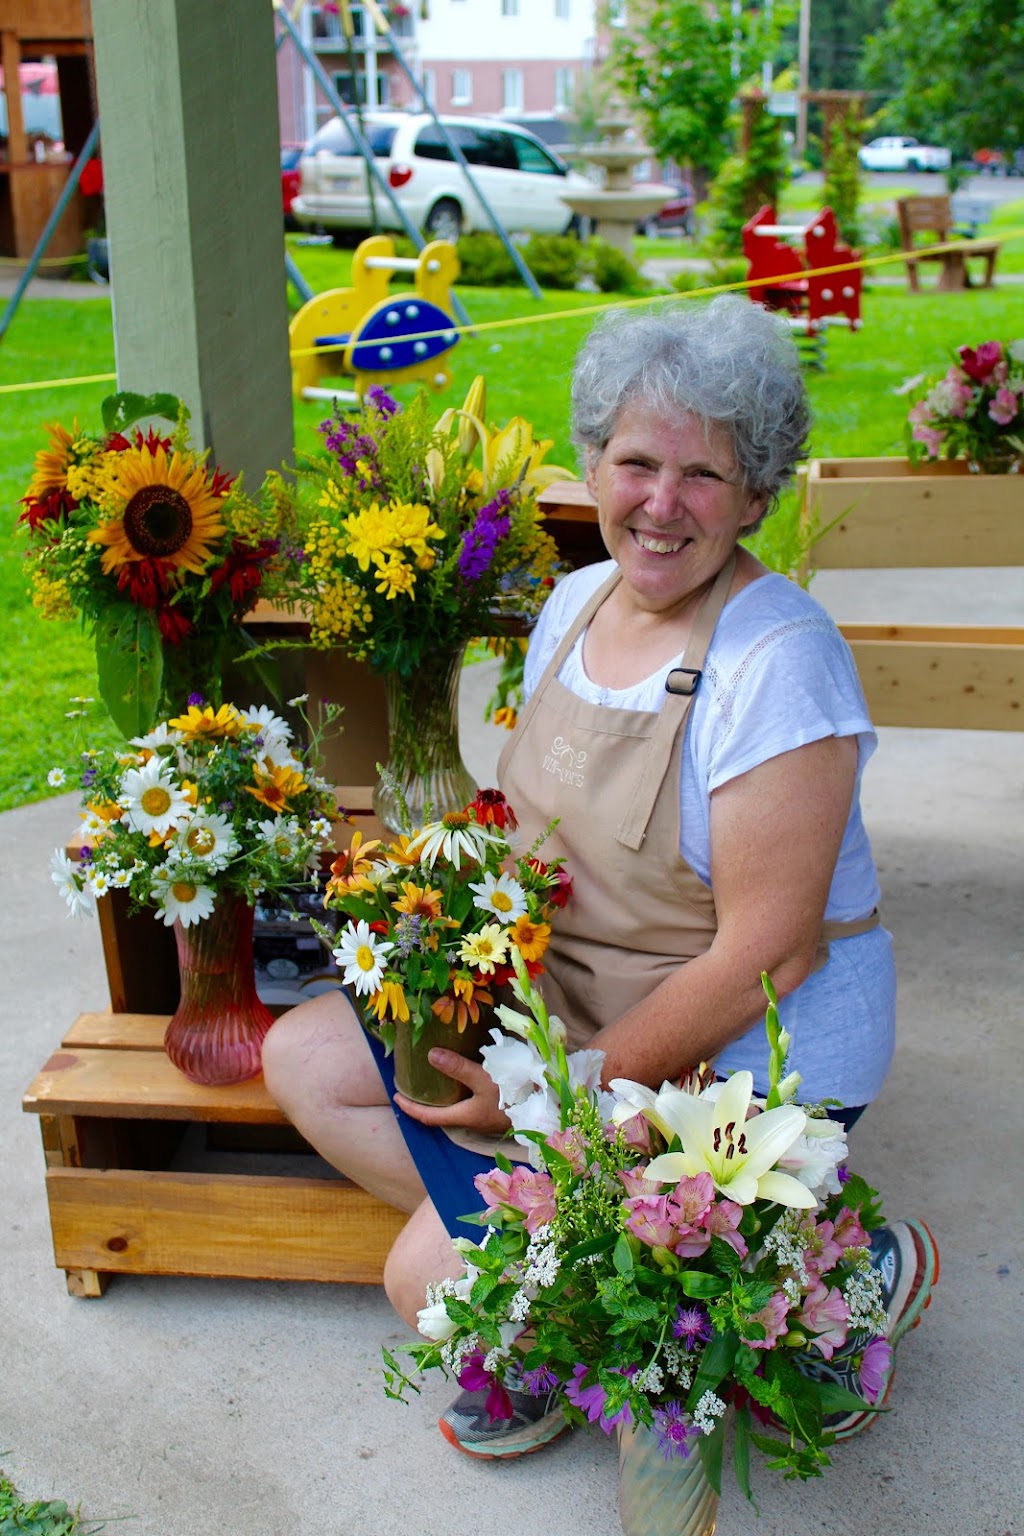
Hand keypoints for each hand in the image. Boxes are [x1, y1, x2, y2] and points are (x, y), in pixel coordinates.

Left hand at [394, 1051, 510, 1134]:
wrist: (549, 1106)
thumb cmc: (515, 1095)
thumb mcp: (484, 1079)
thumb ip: (458, 1067)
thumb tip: (430, 1054)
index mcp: (464, 1116)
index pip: (429, 1117)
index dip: (410, 1108)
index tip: (396, 1097)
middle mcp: (473, 1120)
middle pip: (442, 1115)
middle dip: (426, 1103)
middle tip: (414, 1086)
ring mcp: (486, 1116)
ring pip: (458, 1109)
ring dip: (445, 1098)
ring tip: (437, 1080)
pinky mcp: (499, 1109)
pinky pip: (472, 1102)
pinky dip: (462, 1092)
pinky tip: (467, 1078)